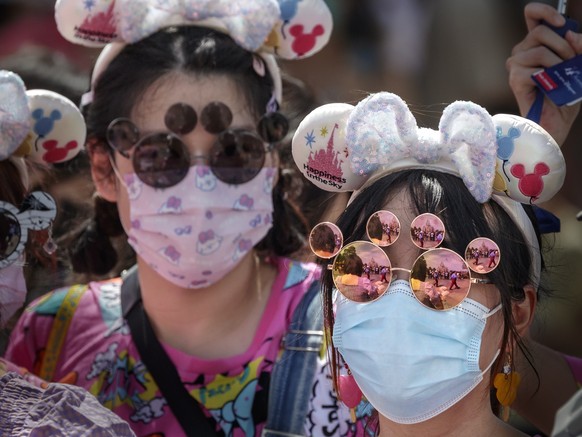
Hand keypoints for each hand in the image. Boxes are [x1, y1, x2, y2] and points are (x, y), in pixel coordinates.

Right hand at [507, 2, 581, 145]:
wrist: (558, 121)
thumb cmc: (566, 95)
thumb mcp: (581, 64)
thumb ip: (580, 45)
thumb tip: (570, 34)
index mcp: (537, 44)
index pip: (532, 15)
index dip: (544, 12)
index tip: (561, 23)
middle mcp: (523, 52)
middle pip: (539, 31)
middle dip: (562, 45)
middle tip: (570, 62)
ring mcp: (516, 66)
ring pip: (539, 49)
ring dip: (558, 62)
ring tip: (561, 77)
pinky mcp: (515, 79)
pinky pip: (533, 67)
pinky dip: (548, 75)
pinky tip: (550, 85)